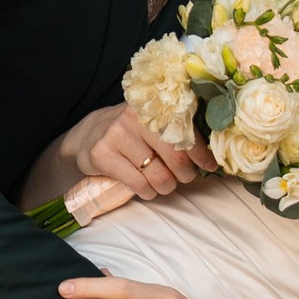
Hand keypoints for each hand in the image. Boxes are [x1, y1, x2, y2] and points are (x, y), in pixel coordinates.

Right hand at [59, 105, 205, 204]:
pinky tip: (146, 188)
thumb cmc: (130, 133)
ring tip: (164, 184)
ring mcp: (116, 135)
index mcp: (152, 106)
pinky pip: (139, 184)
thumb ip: (175, 129)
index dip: (201, 152)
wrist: (86, 137)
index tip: (210, 166)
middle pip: (176, 156)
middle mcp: (134, 117)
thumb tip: (211, 151)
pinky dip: (148, 192)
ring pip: (159, 175)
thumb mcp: (150, 122)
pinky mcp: (102, 155)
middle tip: (185, 177)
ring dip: (167, 187)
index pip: (185, 130)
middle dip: (186, 174)